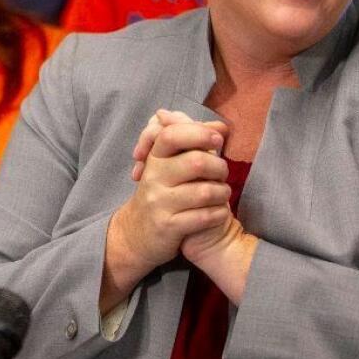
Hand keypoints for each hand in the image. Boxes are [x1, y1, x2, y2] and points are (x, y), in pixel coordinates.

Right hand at [108, 120, 230, 271]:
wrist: (136, 233)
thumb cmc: (161, 193)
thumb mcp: (168, 164)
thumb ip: (192, 141)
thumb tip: (220, 125)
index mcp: (154, 158)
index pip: (171, 135)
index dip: (198, 133)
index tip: (217, 140)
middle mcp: (153, 177)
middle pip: (196, 162)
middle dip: (219, 167)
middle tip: (222, 174)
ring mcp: (159, 202)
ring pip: (205, 191)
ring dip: (222, 193)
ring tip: (221, 194)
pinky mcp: (168, 226)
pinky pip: (205, 216)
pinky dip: (219, 214)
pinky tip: (218, 213)